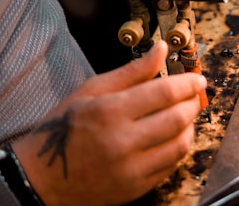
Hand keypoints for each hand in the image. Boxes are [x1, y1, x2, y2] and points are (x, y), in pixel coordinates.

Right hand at [13, 42, 206, 205]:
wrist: (40, 179)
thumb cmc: (64, 129)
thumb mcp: (92, 91)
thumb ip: (132, 71)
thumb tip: (160, 49)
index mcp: (110, 112)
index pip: (164, 93)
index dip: (187, 83)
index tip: (197, 78)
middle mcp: (122, 142)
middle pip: (177, 118)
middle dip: (193, 103)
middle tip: (194, 94)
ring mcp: (130, 169)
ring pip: (179, 144)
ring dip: (190, 126)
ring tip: (185, 114)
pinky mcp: (135, 188)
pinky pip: (170, 166)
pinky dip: (178, 148)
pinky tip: (173, 136)